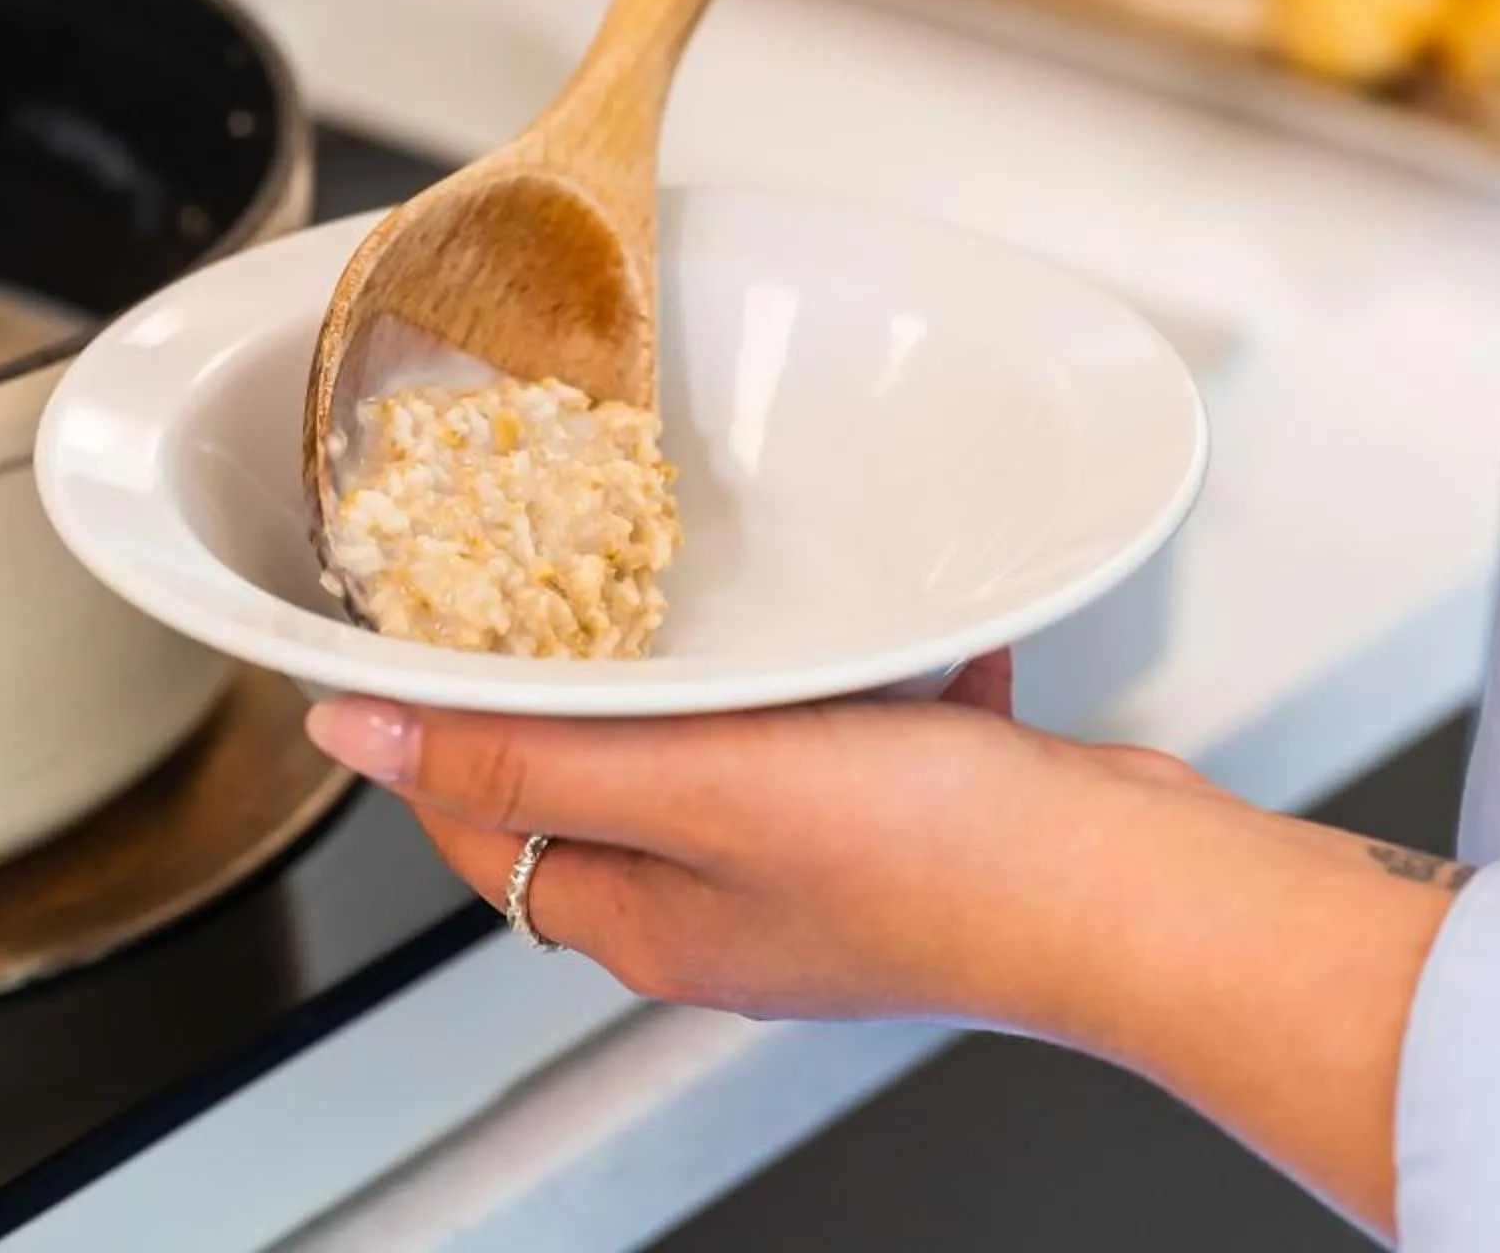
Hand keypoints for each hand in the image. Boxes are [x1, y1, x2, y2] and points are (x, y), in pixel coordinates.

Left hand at [306, 662, 1461, 1236]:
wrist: (1145, 896)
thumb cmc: (940, 862)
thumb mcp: (695, 784)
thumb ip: (524, 757)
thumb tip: (355, 736)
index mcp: (649, 920)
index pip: (479, 828)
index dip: (439, 733)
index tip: (422, 636)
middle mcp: (724, 909)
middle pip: (596, 782)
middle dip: (579, 681)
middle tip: (567, 581)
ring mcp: (821, 875)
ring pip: (723, 746)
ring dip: (726, 669)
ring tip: (733, 595)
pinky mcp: (910, 831)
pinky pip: (849, 731)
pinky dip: (861, 674)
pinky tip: (895, 632)